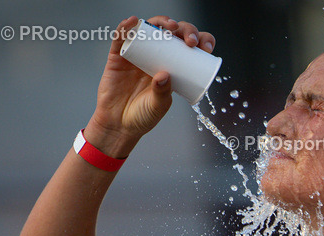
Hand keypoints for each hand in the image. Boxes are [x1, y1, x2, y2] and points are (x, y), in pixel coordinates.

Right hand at [86, 15, 216, 155]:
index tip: (205, 47)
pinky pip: (121, 37)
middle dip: (184, 30)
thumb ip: (163, 93)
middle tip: (189, 40)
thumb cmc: (142, 116)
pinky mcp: (118, 56)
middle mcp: (156, 55)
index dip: (198, 41)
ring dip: (161, 22)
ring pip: (150, 29)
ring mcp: (137, 53)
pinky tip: (133, 22)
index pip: (188, 47)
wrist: (118, 125)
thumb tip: (164, 75)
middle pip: (172, 33)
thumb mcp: (159, 106)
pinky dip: (126, 27)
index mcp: (172, 66)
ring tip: (169, 27)